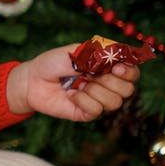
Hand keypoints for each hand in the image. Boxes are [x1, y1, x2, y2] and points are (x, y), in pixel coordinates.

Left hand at [6, 43, 139, 121]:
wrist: (32, 80)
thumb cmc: (53, 63)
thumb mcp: (76, 52)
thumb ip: (99, 55)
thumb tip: (121, 57)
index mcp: (107, 67)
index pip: (132, 72)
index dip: (130, 71)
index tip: (116, 67)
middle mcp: (106, 84)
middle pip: (129, 90)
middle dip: (111, 82)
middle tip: (92, 75)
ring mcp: (97, 100)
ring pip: (115, 102)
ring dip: (96, 91)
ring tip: (79, 84)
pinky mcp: (87, 113)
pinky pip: (97, 111)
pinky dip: (83, 101)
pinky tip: (71, 95)